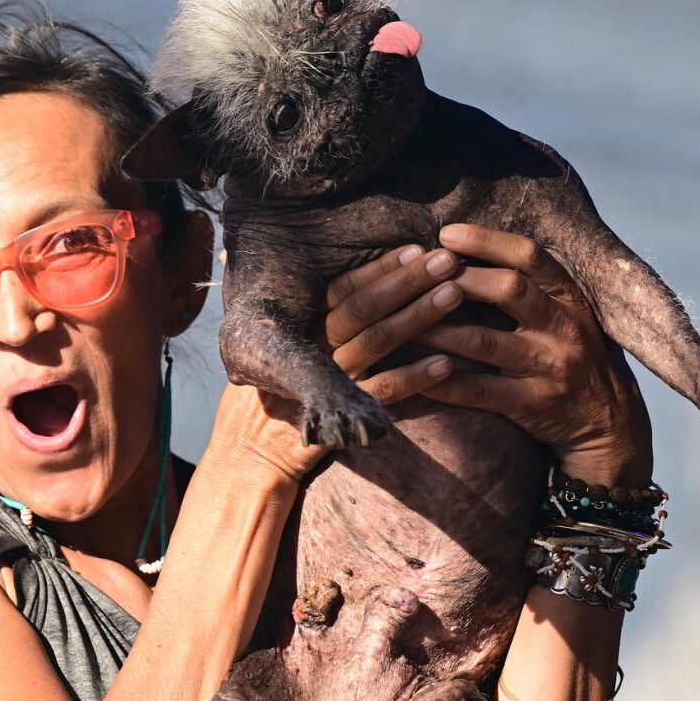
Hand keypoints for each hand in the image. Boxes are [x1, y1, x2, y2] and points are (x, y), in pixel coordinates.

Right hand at [213, 245, 464, 483]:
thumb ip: (297, 304)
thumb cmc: (280, 387)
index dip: (380, 269)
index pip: (343, 289)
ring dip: (419, 317)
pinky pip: (384, 391)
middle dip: (409, 282)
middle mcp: (312, 348)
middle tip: (449, 262)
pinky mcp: (343, 416)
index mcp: (298, 326)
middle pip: (364, 308)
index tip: (417, 249)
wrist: (258, 451)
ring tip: (455, 296)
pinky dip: (416, 376)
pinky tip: (446, 363)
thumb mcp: (276, 342)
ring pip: (377, 342)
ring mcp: (328, 382)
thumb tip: (244, 253)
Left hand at [410, 224, 653, 487]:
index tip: (446, 233)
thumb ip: (535, 288)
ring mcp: (551, 367)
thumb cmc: (576, 360)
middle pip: (508, 289)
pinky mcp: (535, 405)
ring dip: (437, 330)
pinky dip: (445, 383)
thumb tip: (473, 252)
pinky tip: (415, 374)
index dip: (487, 241)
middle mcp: (564, 327)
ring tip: (400, 322)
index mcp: (570, 298)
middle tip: (416, 276)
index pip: (530, 256)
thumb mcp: (570, 316)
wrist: (610, 425)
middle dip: (457, 279)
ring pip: (484, 342)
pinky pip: (481, 392)